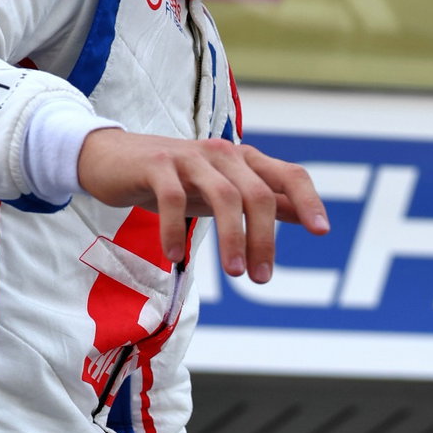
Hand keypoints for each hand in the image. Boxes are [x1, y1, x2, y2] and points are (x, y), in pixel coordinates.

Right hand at [76, 130, 327, 282]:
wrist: (112, 159)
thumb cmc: (175, 179)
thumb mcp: (222, 190)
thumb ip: (261, 199)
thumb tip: (305, 214)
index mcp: (243, 161)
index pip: (287, 174)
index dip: (307, 200)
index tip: (320, 231)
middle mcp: (222, 154)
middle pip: (257, 193)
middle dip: (264, 238)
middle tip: (261, 278)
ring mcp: (189, 157)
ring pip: (223, 195)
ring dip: (233, 238)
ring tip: (234, 274)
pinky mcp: (156, 165)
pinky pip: (172, 197)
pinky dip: (177, 229)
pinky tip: (177, 257)